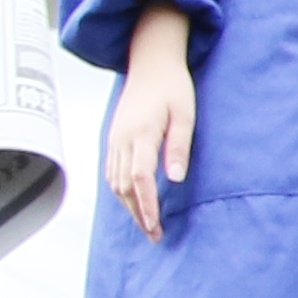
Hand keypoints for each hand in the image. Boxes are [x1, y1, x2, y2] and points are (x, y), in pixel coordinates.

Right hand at [106, 6, 196, 237]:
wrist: (150, 62)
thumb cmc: (173, 86)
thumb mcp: (185, 113)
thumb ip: (179, 146)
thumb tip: (175, 179)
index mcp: (141, 134)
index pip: (140, 179)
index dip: (147, 206)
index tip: (156, 227)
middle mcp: (122, 139)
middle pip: (125, 187)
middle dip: (138, 214)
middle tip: (155, 235)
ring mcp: (114, 139)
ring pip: (115, 182)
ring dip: (129, 206)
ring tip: (146, 225)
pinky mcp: (113, 138)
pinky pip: (112, 172)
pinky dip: (121, 191)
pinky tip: (133, 202)